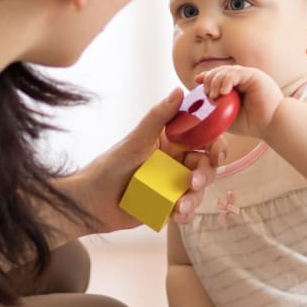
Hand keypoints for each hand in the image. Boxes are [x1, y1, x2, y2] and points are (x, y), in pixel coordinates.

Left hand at [70, 88, 226, 234]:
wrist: (89, 203)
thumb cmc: (108, 167)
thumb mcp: (135, 141)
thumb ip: (157, 118)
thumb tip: (178, 91)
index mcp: (170, 142)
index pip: (201, 138)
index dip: (215, 143)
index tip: (217, 152)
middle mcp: (174, 162)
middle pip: (205, 165)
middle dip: (205, 174)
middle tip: (193, 182)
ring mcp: (171, 184)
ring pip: (198, 189)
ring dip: (195, 198)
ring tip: (180, 206)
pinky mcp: (167, 205)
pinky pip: (186, 209)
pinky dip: (185, 213)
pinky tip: (176, 215)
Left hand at [197, 65, 283, 140]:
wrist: (271, 124)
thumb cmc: (251, 123)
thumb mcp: (226, 116)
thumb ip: (214, 108)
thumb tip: (199, 103)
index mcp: (235, 86)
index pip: (217, 76)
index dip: (206, 77)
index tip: (197, 81)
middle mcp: (241, 79)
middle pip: (218, 71)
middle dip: (209, 80)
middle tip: (207, 94)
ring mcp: (247, 76)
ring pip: (225, 71)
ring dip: (215, 82)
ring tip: (214, 95)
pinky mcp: (253, 75)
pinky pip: (235, 73)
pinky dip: (226, 80)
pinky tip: (224, 91)